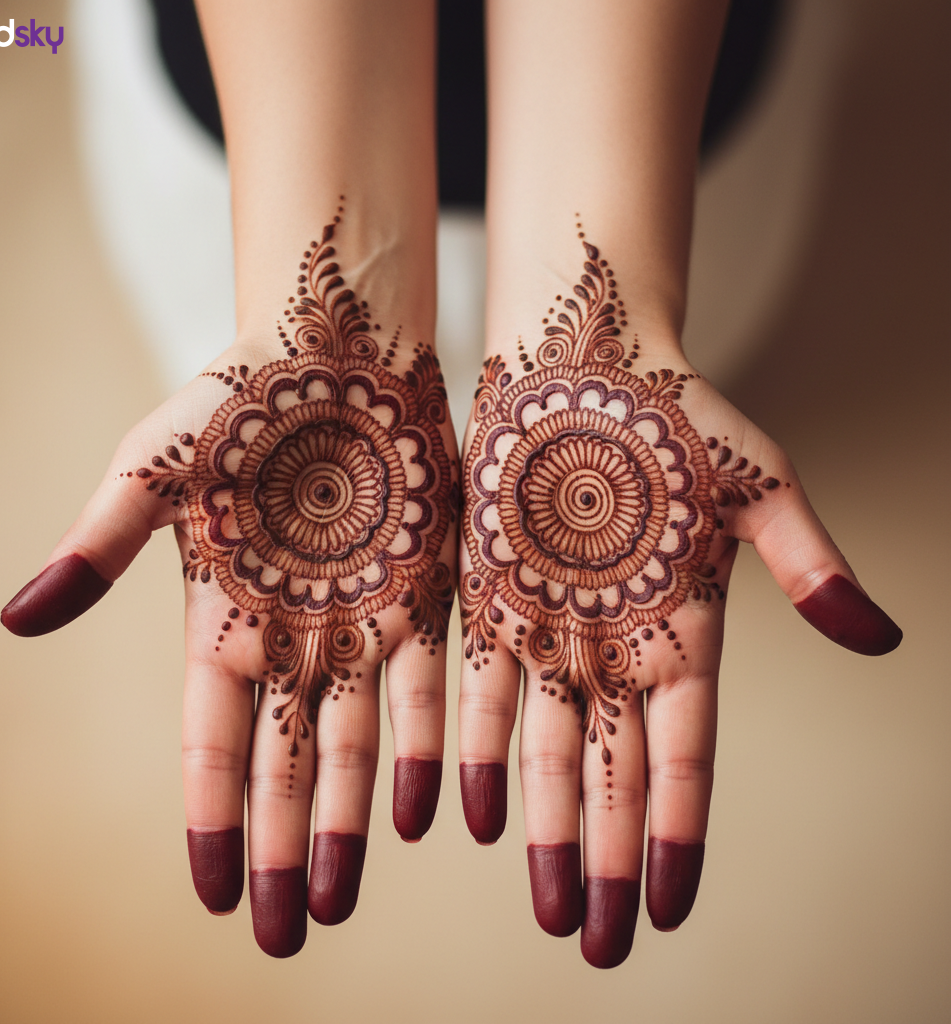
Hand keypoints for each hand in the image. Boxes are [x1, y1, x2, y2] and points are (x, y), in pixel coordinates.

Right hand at [1, 214, 458, 956]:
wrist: (335, 347)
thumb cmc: (236, 398)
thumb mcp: (154, 465)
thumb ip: (102, 546)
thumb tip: (16, 620)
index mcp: (221, 616)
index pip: (210, 741)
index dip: (209, 817)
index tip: (210, 893)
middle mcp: (292, 634)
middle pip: (282, 762)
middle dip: (279, 847)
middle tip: (284, 934)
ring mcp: (358, 618)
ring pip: (354, 742)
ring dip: (345, 821)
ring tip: (340, 897)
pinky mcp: (423, 590)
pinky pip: (426, 682)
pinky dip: (423, 746)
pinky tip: (424, 811)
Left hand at [457, 231, 900, 967]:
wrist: (581, 357)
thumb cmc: (676, 413)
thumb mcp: (759, 483)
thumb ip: (809, 562)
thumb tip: (878, 638)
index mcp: (685, 630)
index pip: (685, 756)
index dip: (681, 833)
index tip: (672, 906)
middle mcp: (614, 644)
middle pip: (612, 774)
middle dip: (607, 858)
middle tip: (597, 944)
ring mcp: (550, 624)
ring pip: (543, 748)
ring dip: (544, 827)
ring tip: (545, 903)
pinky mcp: (490, 595)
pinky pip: (478, 687)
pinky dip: (474, 750)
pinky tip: (470, 812)